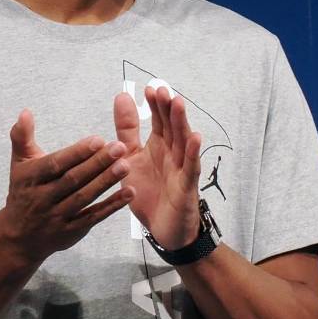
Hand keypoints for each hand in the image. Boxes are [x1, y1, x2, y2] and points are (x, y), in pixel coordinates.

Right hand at [0, 109, 131, 260]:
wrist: (17, 238)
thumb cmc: (22, 193)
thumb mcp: (19, 165)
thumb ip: (22, 137)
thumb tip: (25, 112)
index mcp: (30, 179)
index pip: (55, 164)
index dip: (77, 153)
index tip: (98, 140)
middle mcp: (43, 198)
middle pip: (73, 180)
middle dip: (97, 164)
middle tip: (120, 147)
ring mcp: (57, 216)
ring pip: (84, 198)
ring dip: (106, 182)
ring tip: (126, 166)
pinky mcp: (72, 231)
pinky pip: (93, 217)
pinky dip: (111, 206)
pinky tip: (129, 193)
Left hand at [113, 86, 203, 249]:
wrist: (163, 229)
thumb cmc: (151, 193)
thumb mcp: (131, 158)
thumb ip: (127, 130)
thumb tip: (122, 97)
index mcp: (159, 146)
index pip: (158, 121)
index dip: (154, 106)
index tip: (148, 89)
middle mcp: (172, 153)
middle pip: (171, 127)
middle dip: (167, 108)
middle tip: (162, 90)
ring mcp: (181, 168)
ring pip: (182, 142)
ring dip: (181, 123)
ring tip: (178, 104)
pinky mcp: (186, 185)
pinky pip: (190, 167)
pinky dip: (192, 152)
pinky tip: (194, 138)